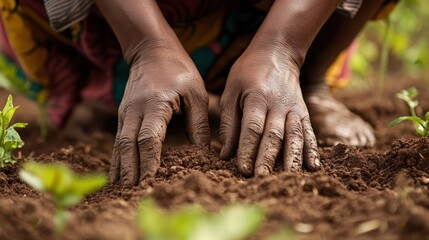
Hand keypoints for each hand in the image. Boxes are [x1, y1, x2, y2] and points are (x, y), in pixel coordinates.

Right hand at [109, 44, 210, 184]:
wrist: (151, 50)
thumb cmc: (178, 70)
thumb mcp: (196, 92)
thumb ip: (199, 123)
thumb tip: (206, 153)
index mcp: (155, 104)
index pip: (149, 138)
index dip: (149, 161)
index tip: (151, 182)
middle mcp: (134, 110)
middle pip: (128, 146)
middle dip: (130, 172)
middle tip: (133, 196)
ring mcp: (125, 113)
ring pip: (119, 146)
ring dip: (120, 170)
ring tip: (121, 194)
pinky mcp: (123, 116)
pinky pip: (118, 142)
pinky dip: (117, 160)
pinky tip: (117, 177)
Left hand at [219, 48, 320, 176]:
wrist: (278, 52)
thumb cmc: (248, 72)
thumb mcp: (231, 90)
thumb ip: (229, 121)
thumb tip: (225, 153)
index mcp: (256, 97)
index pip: (252, 128)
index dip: (248, 150)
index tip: (243, 169)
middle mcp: (278, 104)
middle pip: (274, 135)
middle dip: (268, 159)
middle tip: (262, 179)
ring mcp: (294, 109)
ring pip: (295, 136)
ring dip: (292, 159)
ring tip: (290, 178)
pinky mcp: (304, 113)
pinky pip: (309, 133)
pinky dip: (312, 150)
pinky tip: (314, 167)